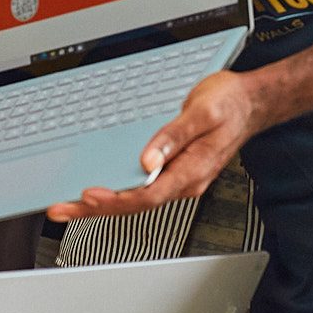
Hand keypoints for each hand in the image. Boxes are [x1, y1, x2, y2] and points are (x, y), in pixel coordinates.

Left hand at [48, 70, 264, 220]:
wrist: (251, 103)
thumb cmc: (230, 106)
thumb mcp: (202, 113)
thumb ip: (173, 138)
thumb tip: (148, 161)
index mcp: (191, 171)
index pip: (147, 196)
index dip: (116, 199)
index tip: (89, 195)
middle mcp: (183, 180)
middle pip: (134, 204)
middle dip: (95, 208)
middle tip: (61, 208)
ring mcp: (177, 177)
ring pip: (134, 198)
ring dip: (101, 203)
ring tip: (68, 205)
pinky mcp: (172, 169)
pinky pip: (140, 187)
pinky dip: (115, 190)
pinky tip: (97, 190)